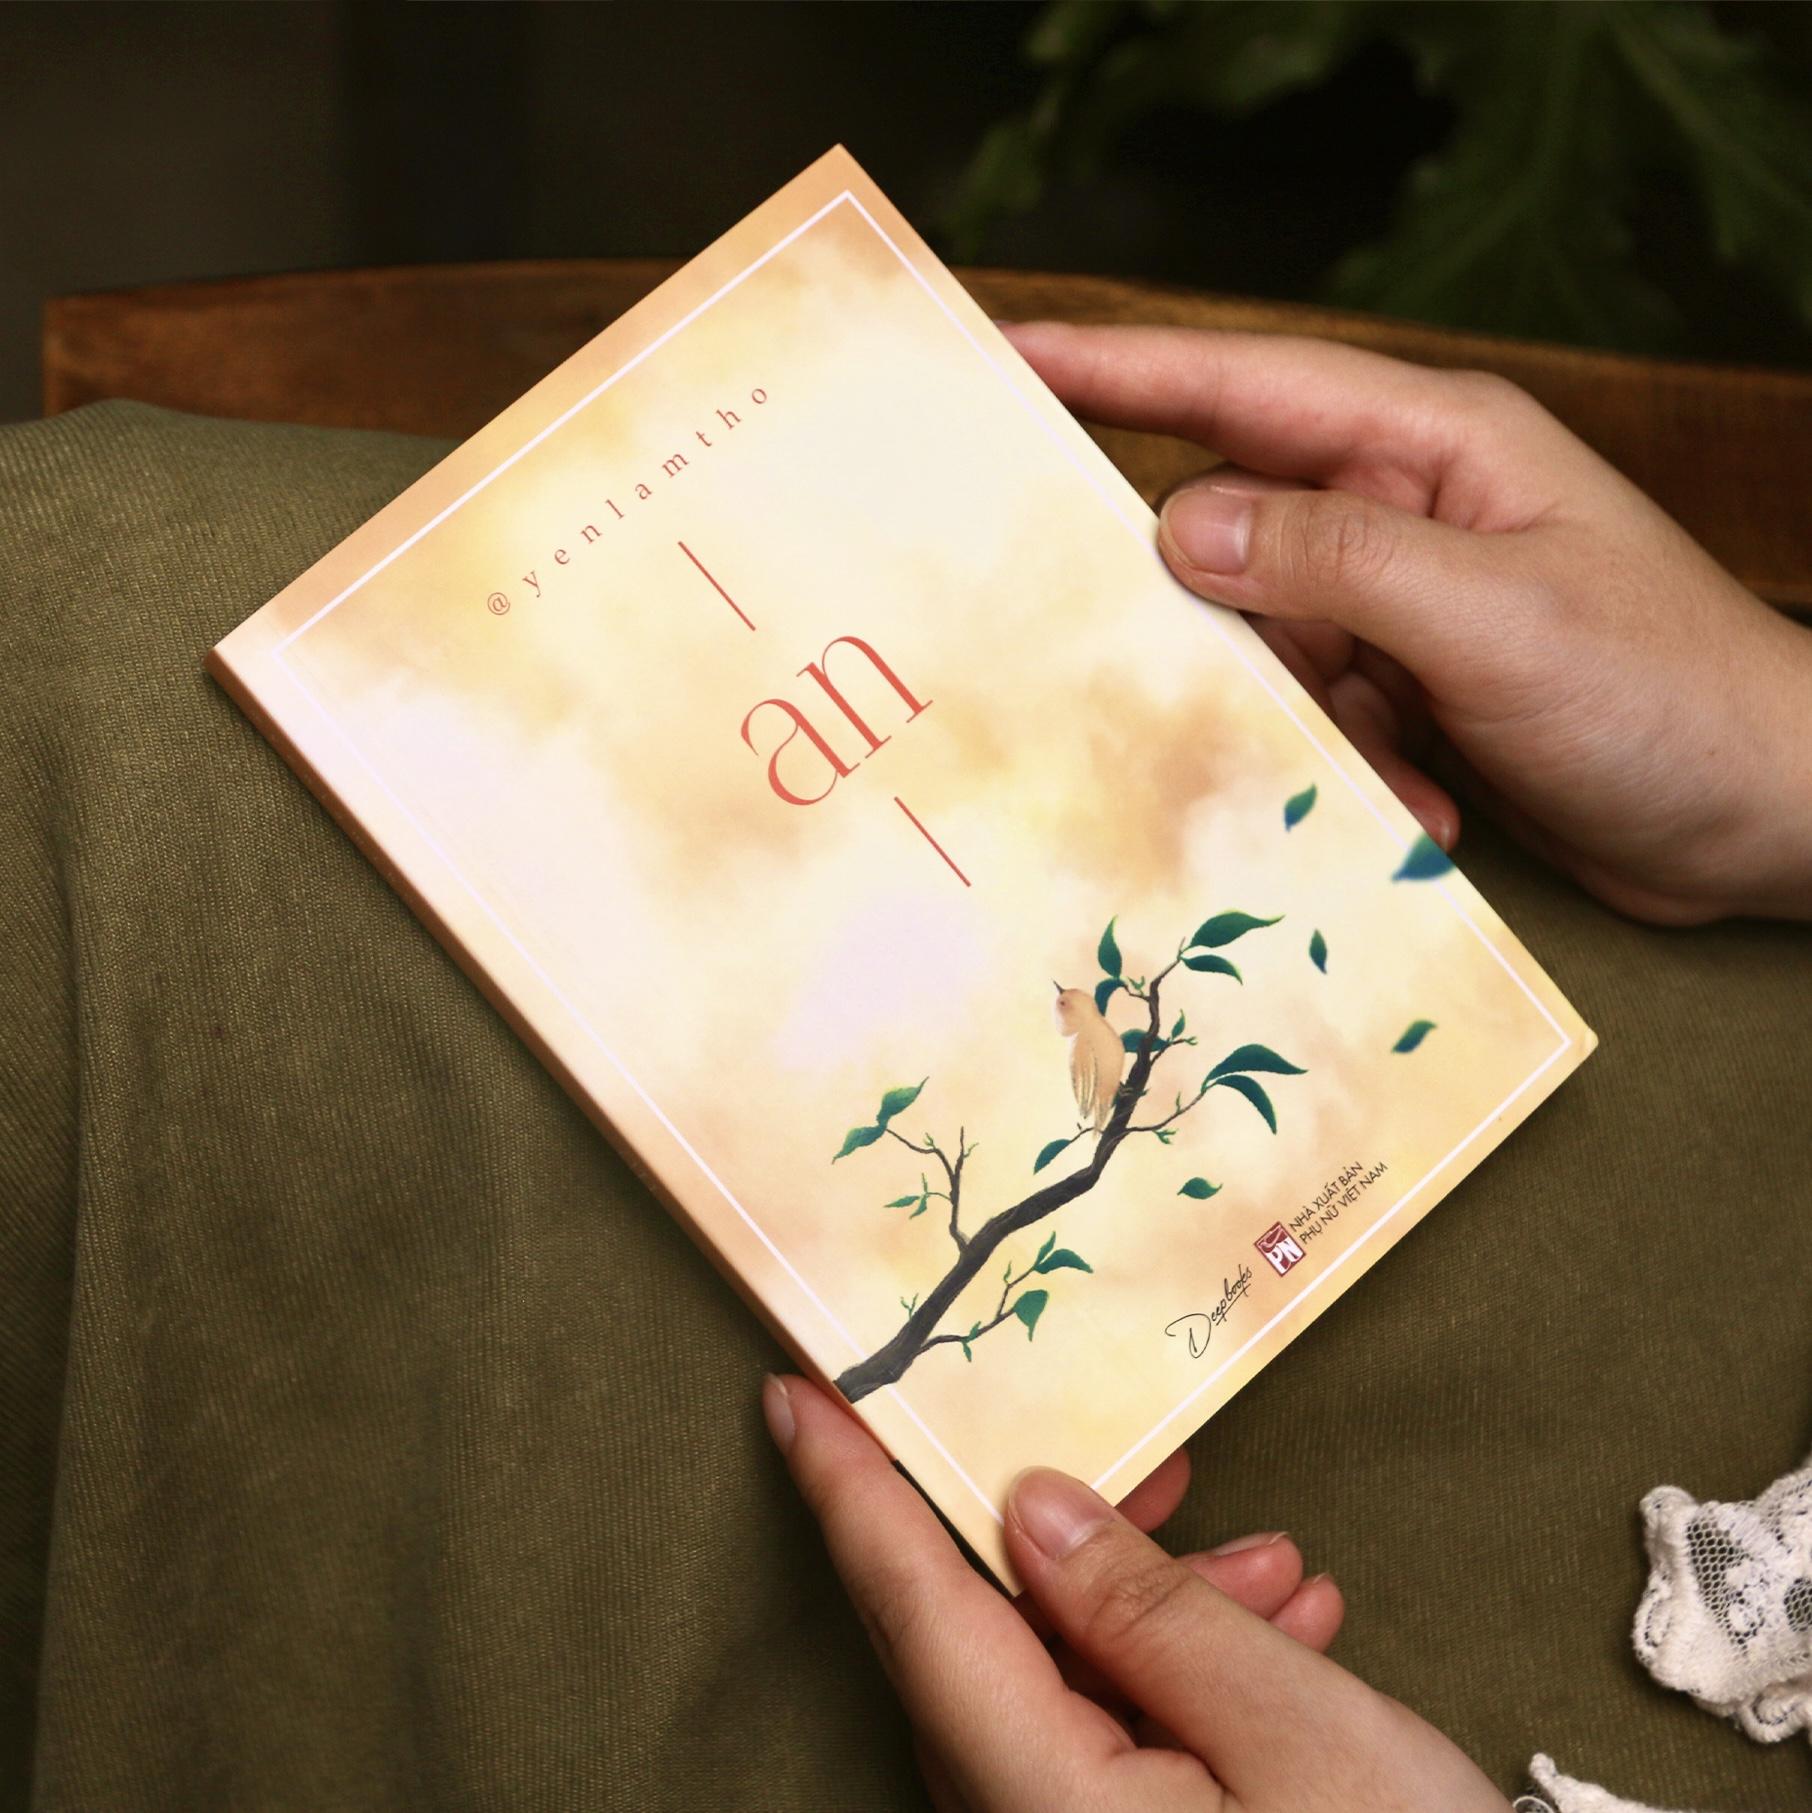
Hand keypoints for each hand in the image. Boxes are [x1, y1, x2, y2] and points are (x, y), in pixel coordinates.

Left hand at [763, 1374, 1507, 1811]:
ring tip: (1278, 1570)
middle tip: (1156, 1460)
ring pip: (1057, 1686)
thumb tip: (1027, 1507)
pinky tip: (1278, 1632)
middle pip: (989, 1643)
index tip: (794, 1401)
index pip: (914, 1611)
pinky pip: (1102, 1744)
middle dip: (1067, 1535)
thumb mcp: (1297, 1728)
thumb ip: (1146, 1609)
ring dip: (1150, 1610)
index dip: (849, 1494)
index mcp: (1041, 1802)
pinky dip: (1173, 1679)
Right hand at [1005, 321, 1811, 925]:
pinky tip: (1418, 809)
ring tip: (1376, 769)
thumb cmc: (1667, 693)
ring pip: (1272, 645)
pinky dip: (1351, 770)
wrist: (1771, 817)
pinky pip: (1323, 718)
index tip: (1005, 361)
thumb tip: (1180, 524)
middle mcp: (1408, 513)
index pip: (1242, 387)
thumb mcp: (1493, 616)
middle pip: (1239, 531)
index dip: (1118, 369)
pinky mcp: (1417, 691)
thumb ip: (1333, 561)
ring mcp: (1410, 607)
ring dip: (1301, 723)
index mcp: (1431, 447)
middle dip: (1204, 611)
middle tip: (1128, 661)